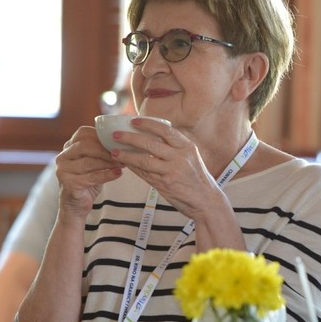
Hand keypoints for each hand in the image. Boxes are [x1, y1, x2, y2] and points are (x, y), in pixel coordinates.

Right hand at [55, 126, 123, 216]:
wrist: (76, 205)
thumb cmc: (88, 180)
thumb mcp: (94, 162)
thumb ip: (101, 151)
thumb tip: (123, 141)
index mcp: (68, 147)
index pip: (83, 133)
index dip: (101, 136)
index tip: (117, 142)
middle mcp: (63, 157)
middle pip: (85, 146)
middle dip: (106, 150)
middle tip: (122, 153)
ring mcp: (63, 170)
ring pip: (89, 162)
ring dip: (108, 162)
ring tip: (122, 164)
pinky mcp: (68, 183)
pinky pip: (91, 177)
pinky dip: (107, 175)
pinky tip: (118, 173)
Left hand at [106, 117, 223, 220]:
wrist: (206, 201)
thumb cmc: (197, 179)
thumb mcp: (191, 158)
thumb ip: (175, 149)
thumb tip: (153, 139)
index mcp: (187, 147)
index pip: (165, 130)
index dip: (148, 124)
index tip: (134, 120)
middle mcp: (180, 156)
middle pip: (151, 143)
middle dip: (130, 137)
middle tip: (116, 135)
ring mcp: (172, 170)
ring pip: (144, 159)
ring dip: (126, 155)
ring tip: (114, 151)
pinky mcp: (165, 183)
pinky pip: (144, 174)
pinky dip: (133, 168)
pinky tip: (125, 164)